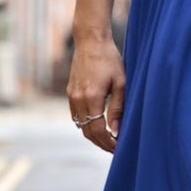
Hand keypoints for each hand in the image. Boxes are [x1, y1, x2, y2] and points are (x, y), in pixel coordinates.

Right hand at [68, 33, 125, 153]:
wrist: (90, 42)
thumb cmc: (110, 59)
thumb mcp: (120, 83)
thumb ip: (117, 108)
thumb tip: (116, 131)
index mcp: (92, 98)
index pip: (98, 130)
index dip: (108, 143)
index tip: (119, 148)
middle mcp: (78, 99)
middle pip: (88, 132)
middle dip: (101, 143)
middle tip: (115, 148)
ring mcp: (72, 96)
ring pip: (81, 126)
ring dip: (94, 135)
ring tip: (108, 139)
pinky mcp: (70, 93)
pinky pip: (76, 116)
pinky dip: (86, 125)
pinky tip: (98, 125)